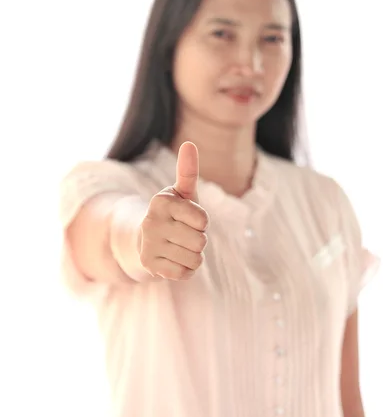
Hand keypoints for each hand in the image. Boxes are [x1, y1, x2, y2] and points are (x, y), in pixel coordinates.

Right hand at [138, 142, 208, 279]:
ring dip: (193, 256)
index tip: (189, 219)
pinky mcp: (149, 265)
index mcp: (161, 201)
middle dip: (199, 241)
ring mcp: (148, 245)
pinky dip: (185, 269)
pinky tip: (174, 260)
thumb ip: (188, 171)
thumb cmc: (173, 214)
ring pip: (195, 259)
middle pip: (200, 241)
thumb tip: (189, 143)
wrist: (145, 239)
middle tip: (184, 235)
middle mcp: (151, 222)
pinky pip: (184, 273)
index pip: (203, 219)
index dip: (201, 222)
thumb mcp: (181, 193)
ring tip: (179, 247)